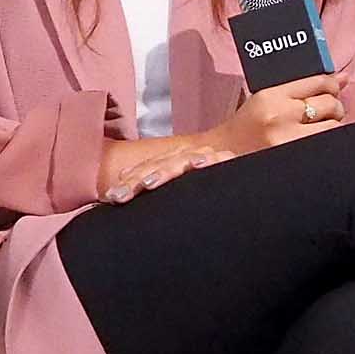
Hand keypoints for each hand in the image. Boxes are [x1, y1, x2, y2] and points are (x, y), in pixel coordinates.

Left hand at [100, 134, 226, 202]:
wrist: (245, 183)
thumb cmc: (211, 192)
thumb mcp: (181, 192)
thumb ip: (158, 190)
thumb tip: (124, 186)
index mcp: (175, 163)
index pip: (147, 169)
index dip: (128, 181)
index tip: (109, 197)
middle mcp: (188, 156)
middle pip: (157, 164)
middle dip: (136, 180)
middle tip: (118, 196)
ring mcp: (207, 156)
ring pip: (180, 161)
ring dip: (164, 171)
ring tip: (147, 184)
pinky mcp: (227, 160)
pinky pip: (215, 159)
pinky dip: (206, 161)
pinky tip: (199, 165)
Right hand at [201, 75, 346, 160]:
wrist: (225, 152)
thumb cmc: (247, 125)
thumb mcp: (266, 98)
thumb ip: (302, 87)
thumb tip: (342, 78)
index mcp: (271, 96)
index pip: (318, 82)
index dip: (332, 84)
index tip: (334, 88)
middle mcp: (280, 117)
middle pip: (330, 104)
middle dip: (335, 107)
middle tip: (328, 112)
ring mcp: (288, 140)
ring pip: (333, 127)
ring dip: (334, 126)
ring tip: (323, 128)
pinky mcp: (294, 158)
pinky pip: (325, 146)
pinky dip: (329, 142)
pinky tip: (320, 141)